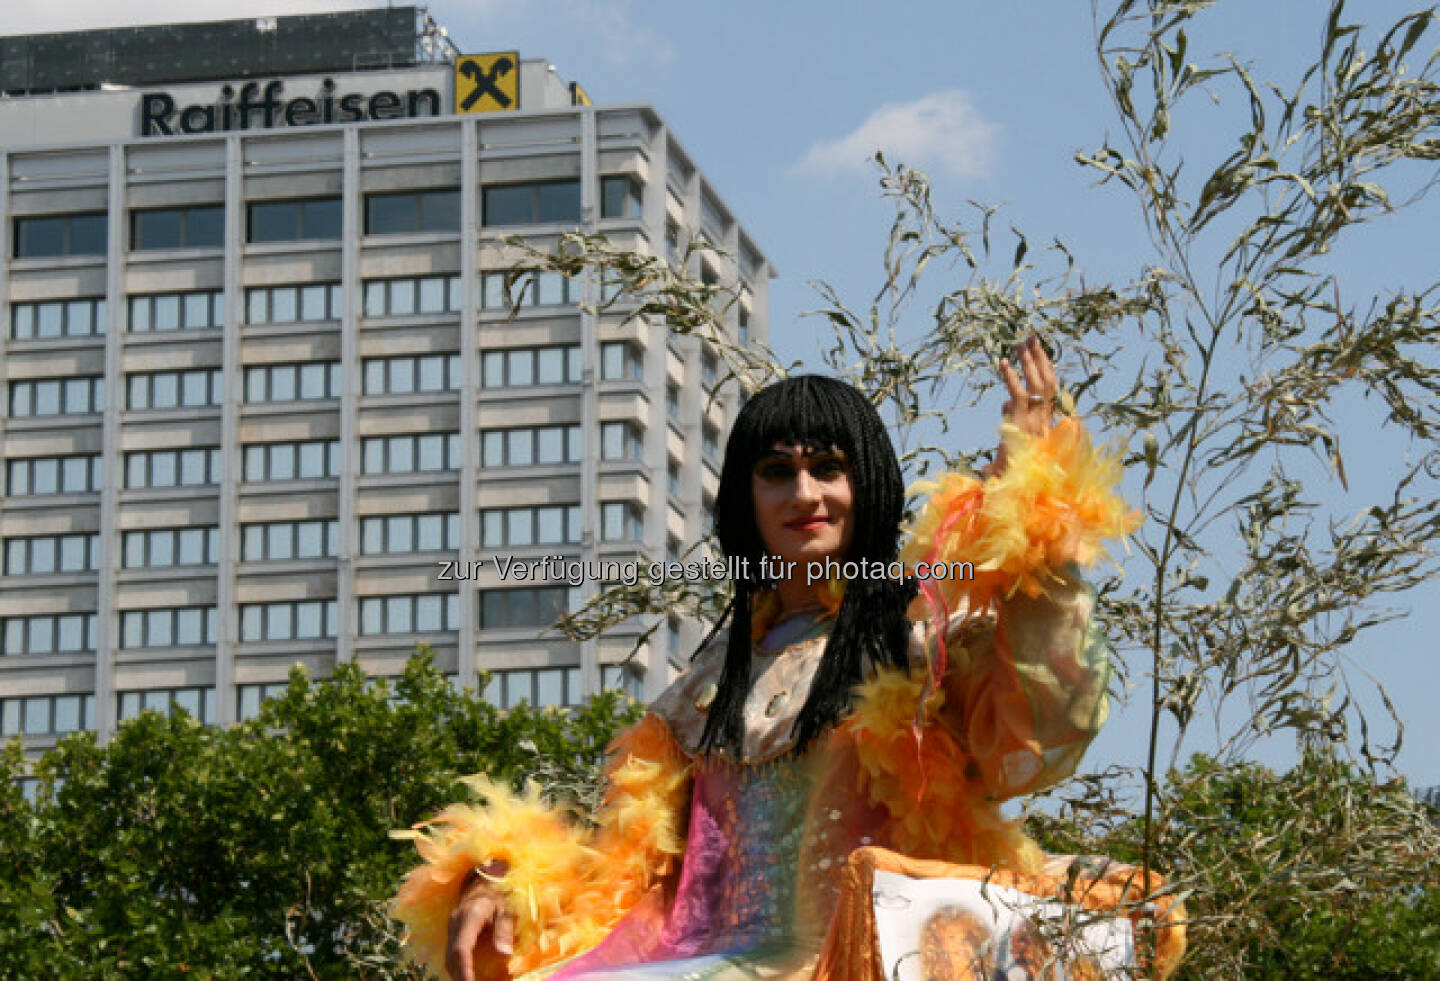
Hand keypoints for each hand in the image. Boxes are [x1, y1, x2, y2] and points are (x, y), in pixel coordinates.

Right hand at [446, 863, 515, 980]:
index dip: (464, 969)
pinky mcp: (453, 929)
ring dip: (457, 972)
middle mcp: (456, 922)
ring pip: (448, 955)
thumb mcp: (507, 908)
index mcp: (470, 916)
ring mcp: (452, 926)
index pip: (461, 948)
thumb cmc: (500, 892)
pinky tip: (466, 974)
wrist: (485, 876)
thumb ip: (504, 930)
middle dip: (459, 976)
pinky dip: (457, 966)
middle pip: (451, 956)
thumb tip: (505, 954)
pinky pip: (451, 951)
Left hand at [985, 334, 1059, 478]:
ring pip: (1038, 384)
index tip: (1038, 353)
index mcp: (1046, 424)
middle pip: (1048, 382)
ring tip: (1022, 342)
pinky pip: (1018, 395)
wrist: (1017, 490)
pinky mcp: (1022, 424)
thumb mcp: (1013, 442)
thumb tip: (1005, 404)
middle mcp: (1044, 420)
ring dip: (1030, 361)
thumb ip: (1012, 417)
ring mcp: (1034, 421)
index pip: (1051, 391)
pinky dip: (1011, 378)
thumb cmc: (1013, 472)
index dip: (1047, 370)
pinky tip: (1003, 363)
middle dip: (1040, 358)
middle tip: (1032, 338)